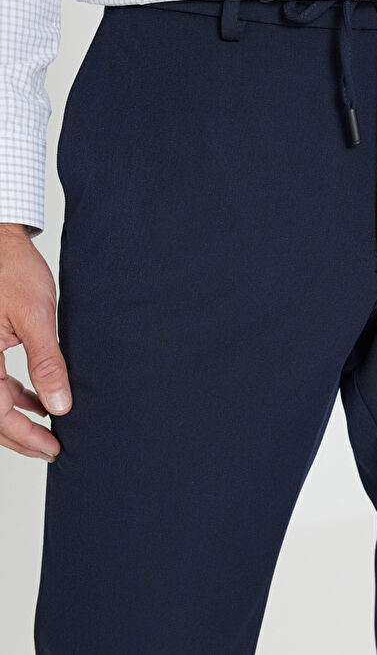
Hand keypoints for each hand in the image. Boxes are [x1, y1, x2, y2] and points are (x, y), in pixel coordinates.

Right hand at [0, 223, 71, 461]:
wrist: (0, 240)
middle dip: (20, 435)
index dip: (22, 435)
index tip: (50, 447)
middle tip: (51, 449)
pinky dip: (16, 396)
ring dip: (18, 418)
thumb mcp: (35, 316)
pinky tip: (39, 401)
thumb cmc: (11, 268)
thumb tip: (59, 405)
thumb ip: (46, 362)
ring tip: (48, 430)